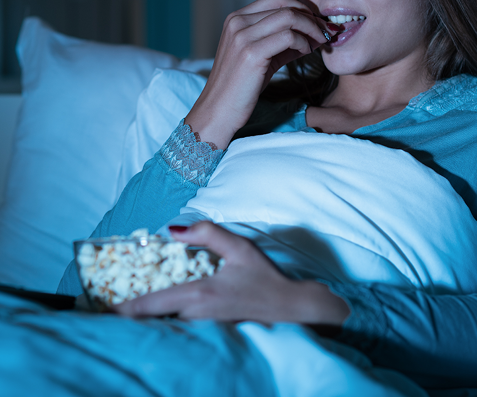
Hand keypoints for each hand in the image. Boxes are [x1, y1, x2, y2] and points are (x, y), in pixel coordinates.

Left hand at [113, 222, 349, 324]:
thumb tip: (173, 230)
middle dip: (128, 316)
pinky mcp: (209, 334)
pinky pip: (178, 331)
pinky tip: (160, 317)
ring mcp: (201, 330)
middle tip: (106, 307)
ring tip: (126, 312)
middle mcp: (194, 318)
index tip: (99, 309)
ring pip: (164, 326)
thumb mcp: (240, 248)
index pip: (148, 306)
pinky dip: (164, 324)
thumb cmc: (265, 279)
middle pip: (151, 320)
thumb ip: (208, 234)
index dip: (120, 309)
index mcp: (197, 296)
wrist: (290, 310)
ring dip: (146, 319)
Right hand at [186, 0, 335, 148]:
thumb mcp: (263, 57)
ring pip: (289, 17)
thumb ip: (285, 43)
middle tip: (326, 32)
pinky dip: (303, 42)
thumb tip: (315, 34)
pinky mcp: (251, 53)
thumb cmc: (241, 87)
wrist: (219, 110)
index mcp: (237, 18)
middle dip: (311, 17)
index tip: (318, 23)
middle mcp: (238, 22)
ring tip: (319, 43)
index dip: (302, 8)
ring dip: (311, 29)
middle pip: (285, 5)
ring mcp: (243, 36)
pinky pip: (288, 36)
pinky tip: (306, 52)